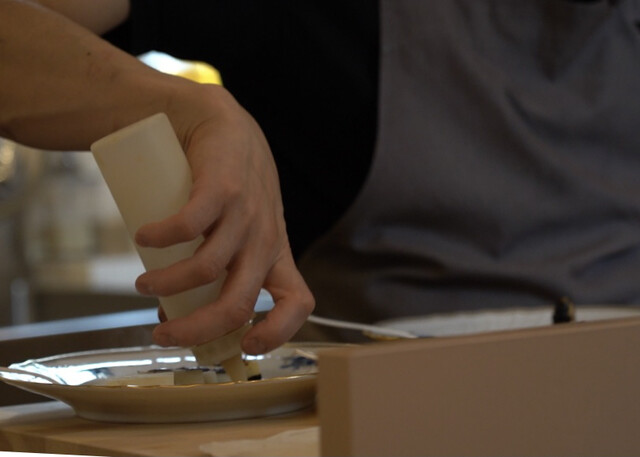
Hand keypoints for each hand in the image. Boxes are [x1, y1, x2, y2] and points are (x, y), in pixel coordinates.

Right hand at [133, 84, 314, 354]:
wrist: (219, 124)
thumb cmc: (225, 188)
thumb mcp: (231, 234)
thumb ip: (210, 274)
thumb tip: (174, 316)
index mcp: (275, 256)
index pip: (299, 302)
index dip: (278, 333)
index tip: (242, 347)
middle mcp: (265, 240)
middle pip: (239, 303)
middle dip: (196, 330)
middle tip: (160, 335)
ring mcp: (246, 214)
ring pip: (209, 268)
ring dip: (167, 285)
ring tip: (143, 283)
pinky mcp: (222, 188)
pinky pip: (190, 225)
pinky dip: (161, 237)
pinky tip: (142, 235)